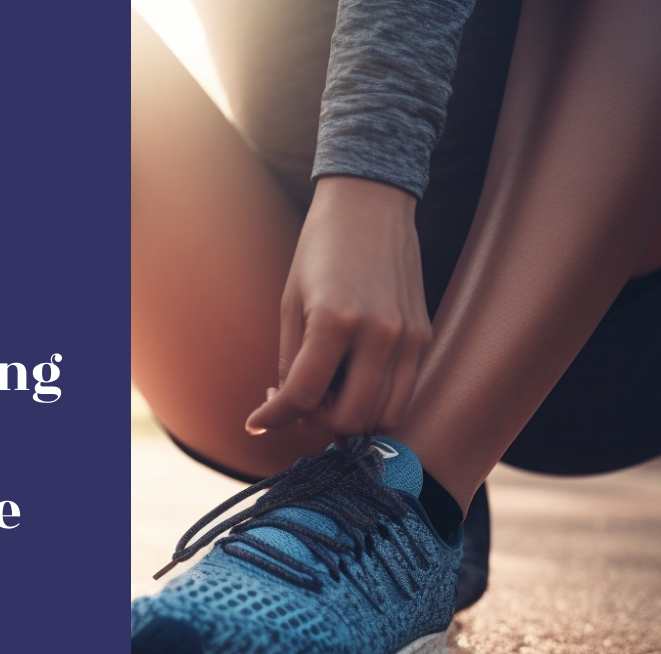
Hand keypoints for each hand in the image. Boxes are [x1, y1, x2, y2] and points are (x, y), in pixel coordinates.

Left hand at [245, 176, 431, 438]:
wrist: (371, 203)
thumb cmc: (320, 249)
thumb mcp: (290, 303)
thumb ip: (290, 362)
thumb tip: (285, 410)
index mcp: (335, 321)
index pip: (303, 397)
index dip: (274, 417)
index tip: (258, 421)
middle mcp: (380, 334)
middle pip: (349, 419)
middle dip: (315, 422)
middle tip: (297, 401)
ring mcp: (408, 338)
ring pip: (384, 417)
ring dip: (349, 418)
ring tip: (325, 391)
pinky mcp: (424, 336)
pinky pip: (403, 393)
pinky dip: (374, 401)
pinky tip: (350, 380)